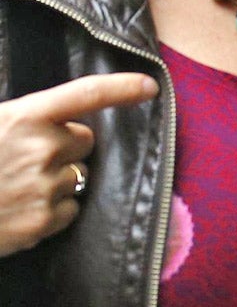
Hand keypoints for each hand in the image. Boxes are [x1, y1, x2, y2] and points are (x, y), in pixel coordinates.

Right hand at [0, 73, 157, 256]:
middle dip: (65, 147)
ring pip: (77, 177)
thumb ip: (25, 122)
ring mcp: (46, 185)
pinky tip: (18, 210)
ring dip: (56, 181)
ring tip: (14, 189)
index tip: (151, 86)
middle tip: (26, 160)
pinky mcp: (44, 220)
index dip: (121, 88)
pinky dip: (52, 212)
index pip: (84, 94)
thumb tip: (59, 123)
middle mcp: (42, 147)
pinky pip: (69, 209)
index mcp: (24, 117)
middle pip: (84, 141)